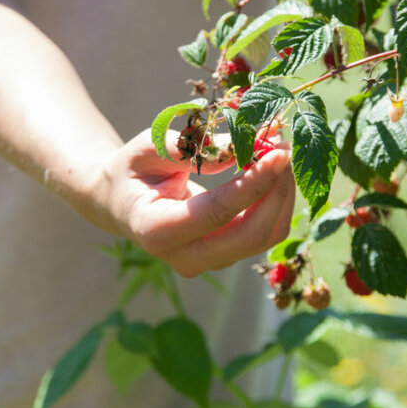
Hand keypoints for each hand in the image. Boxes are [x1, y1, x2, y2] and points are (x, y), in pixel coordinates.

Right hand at [77, 128, 295, 276]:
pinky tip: (275, 170)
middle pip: (250, 235)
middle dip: (277, 191)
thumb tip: (242, 145)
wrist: (122, 203)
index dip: (254, 184)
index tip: (278, 153)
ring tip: (281, 152)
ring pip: (265, 237)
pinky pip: (264, 233)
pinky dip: (277, 201)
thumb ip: (191, 148)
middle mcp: (185, 257)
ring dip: (282, 194)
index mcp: (157, 231)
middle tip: (285, 148)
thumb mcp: (148, 148)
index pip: (218, 213)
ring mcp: (208, 262)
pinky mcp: (226, 256)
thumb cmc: (133, 170)